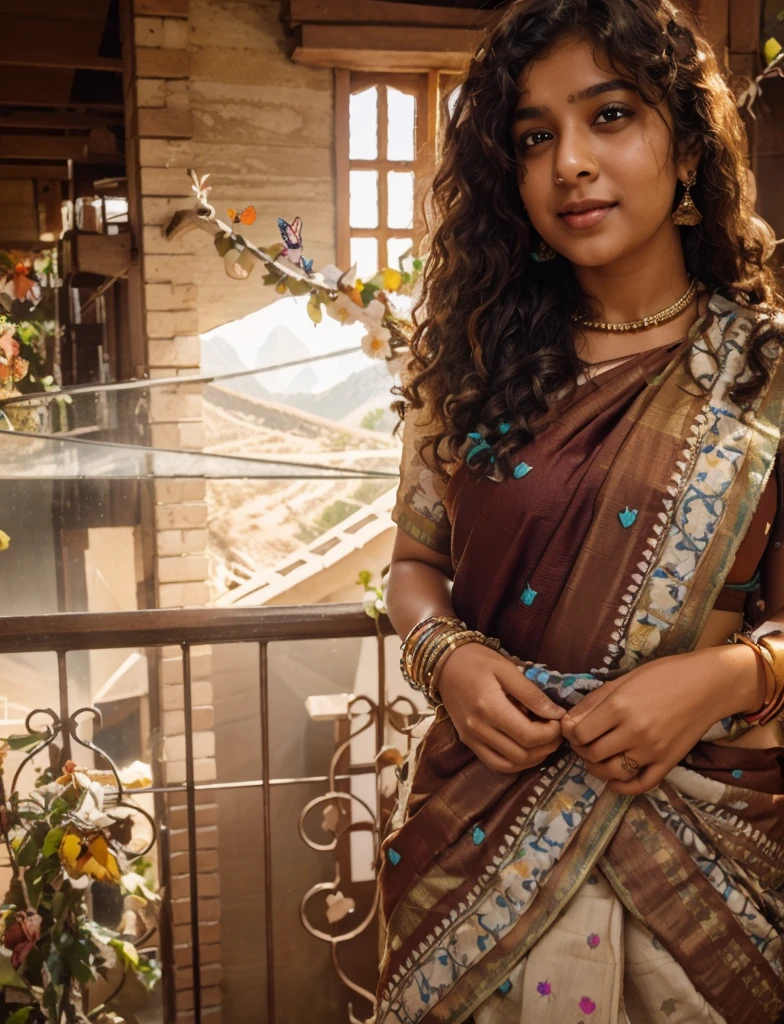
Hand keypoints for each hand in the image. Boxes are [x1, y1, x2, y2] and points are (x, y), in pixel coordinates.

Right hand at [437, 642, 564, 773]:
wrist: (444, 663)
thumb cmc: (477, 660)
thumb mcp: (507, 669)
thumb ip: (532, 694)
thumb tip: (557, 714)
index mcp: (489, 707)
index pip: (528, 735)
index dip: (551, 733)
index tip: (559, 720)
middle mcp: (478, 728)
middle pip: (522, 754)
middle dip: (547, 746)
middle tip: (556, 731)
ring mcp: (471, 738)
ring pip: (510, 764)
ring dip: (533, 758)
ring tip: (544, 741)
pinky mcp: (467, 741)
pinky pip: (495, 763)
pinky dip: (515, 762)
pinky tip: (526, 749)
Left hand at [560, 646, 763, 794]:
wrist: (708, 684)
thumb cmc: (664, 675)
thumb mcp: (623, 680)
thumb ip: (593, 702)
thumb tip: (568, 722)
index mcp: (619, 707)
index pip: (579, 733)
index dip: (570, 733)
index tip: (572, 729)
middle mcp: (634, 732)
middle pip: (592, 754)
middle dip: (580, 750)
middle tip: (583, 742)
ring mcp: (652, 751)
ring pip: (612, 773)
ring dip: (596, 769)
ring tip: (595, 759)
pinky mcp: (668, 763)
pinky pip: (640, 784)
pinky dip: (622, 787)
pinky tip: (614, 781)